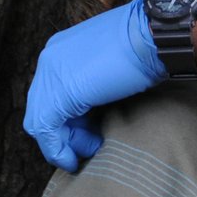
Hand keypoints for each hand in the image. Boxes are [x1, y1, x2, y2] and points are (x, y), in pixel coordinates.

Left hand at [23, 0, 165, 170]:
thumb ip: (98, 78)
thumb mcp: (116, 59)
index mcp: (62, 48)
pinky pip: (46, 128)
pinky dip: (56, 149)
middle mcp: (51, 59)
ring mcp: (52, 74)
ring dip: (63, 143)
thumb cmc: (148, 44)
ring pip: (41, 120)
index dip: (68, 117)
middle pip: (43, 106)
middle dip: (65, 132)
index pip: (52, 92)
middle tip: (90, 145)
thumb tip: (98, 102)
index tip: (89, 132)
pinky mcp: (60, 93)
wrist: (156, 36)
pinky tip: (72, 160)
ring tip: (89, 151)